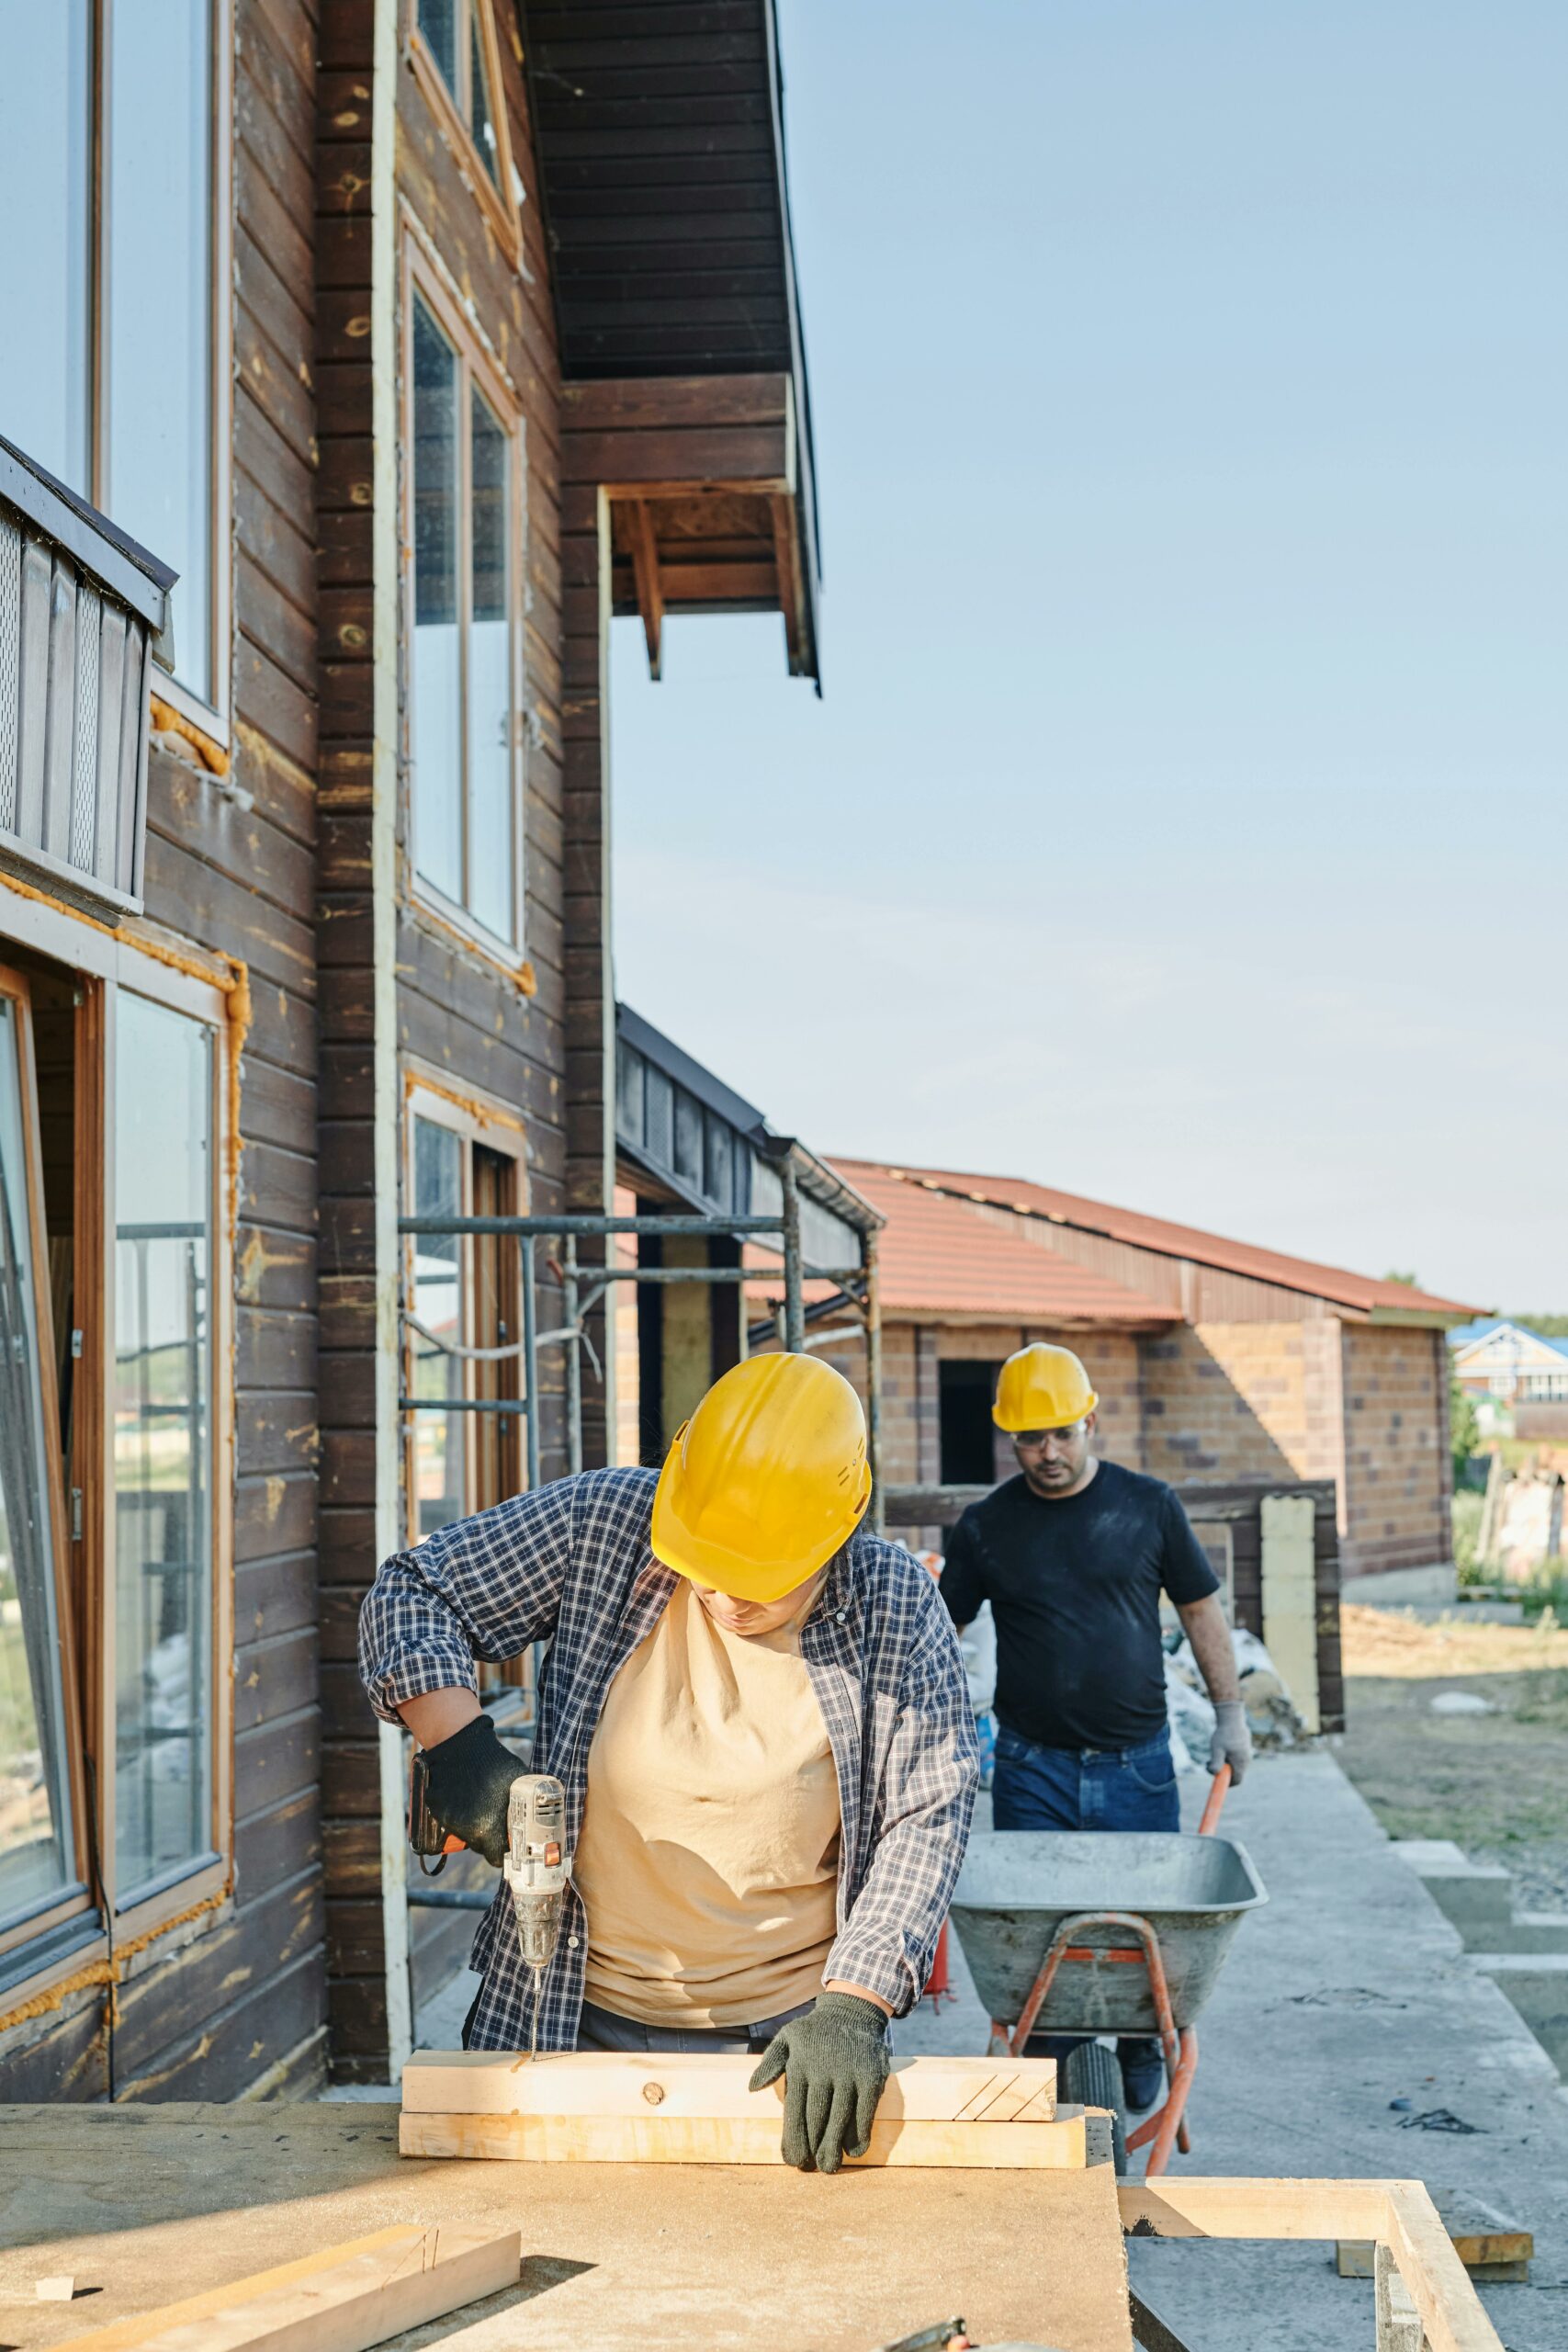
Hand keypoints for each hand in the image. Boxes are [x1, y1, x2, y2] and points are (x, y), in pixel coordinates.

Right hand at [420, 1713, 525, 1866]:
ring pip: (464, 1834)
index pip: (496, 1857)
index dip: (503, 1851)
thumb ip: (529, 1803)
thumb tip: (541, 1816)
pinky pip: (449, 1820)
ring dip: (472, 1826)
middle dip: (488, 1837)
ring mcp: (449, 1820)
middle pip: (479, 1846)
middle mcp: (467, 1830)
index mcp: (488, 1828)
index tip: (506, 1844)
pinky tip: (465, 1798)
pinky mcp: (437, 1809)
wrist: (461, 1744)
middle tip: (494, 1821)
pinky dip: (457, 1814)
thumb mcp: (520, 1781)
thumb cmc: (494, 1762)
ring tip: (480, 1805)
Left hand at [748, 1992, 890, 2172]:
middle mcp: (824, 2070)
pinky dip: (859, 2134)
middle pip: (817, 2119)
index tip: (791, 2160)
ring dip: (834, 2147)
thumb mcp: (788, 2038)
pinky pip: (865, 2113)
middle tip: (809, 2168)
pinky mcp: (871, 2078)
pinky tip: (853, 2150)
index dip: (792, 2138)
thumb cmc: (815, 2033)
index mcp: (800, 2065)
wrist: (852, 2010)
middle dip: (812, 2148)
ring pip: (841, 2119)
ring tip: (829, 2167)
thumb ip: (770, 2063)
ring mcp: (849, 2075)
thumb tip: (752, 2088)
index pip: (794, 2110)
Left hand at [1208, 1699, 1251, 1788]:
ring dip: (1224, 1763)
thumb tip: (1214, 1774)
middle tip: (1210, 1762)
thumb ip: (1216, 1763)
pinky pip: (1236, 1758)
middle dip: (1223, 1771)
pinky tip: (1221, 1746)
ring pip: (1235, 1765)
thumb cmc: (1224, 1734)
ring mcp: (1246, 1754)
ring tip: (1215, 1751)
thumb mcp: (1217, 1749)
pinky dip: (1228, 1757)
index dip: (1227, 1784)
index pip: (1237, 1781)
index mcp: (1241, 1763)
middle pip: (1235, 1773)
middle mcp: (1246, 1760)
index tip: (1217, 1780)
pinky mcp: (1244, 1749)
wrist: (1232, 1718)